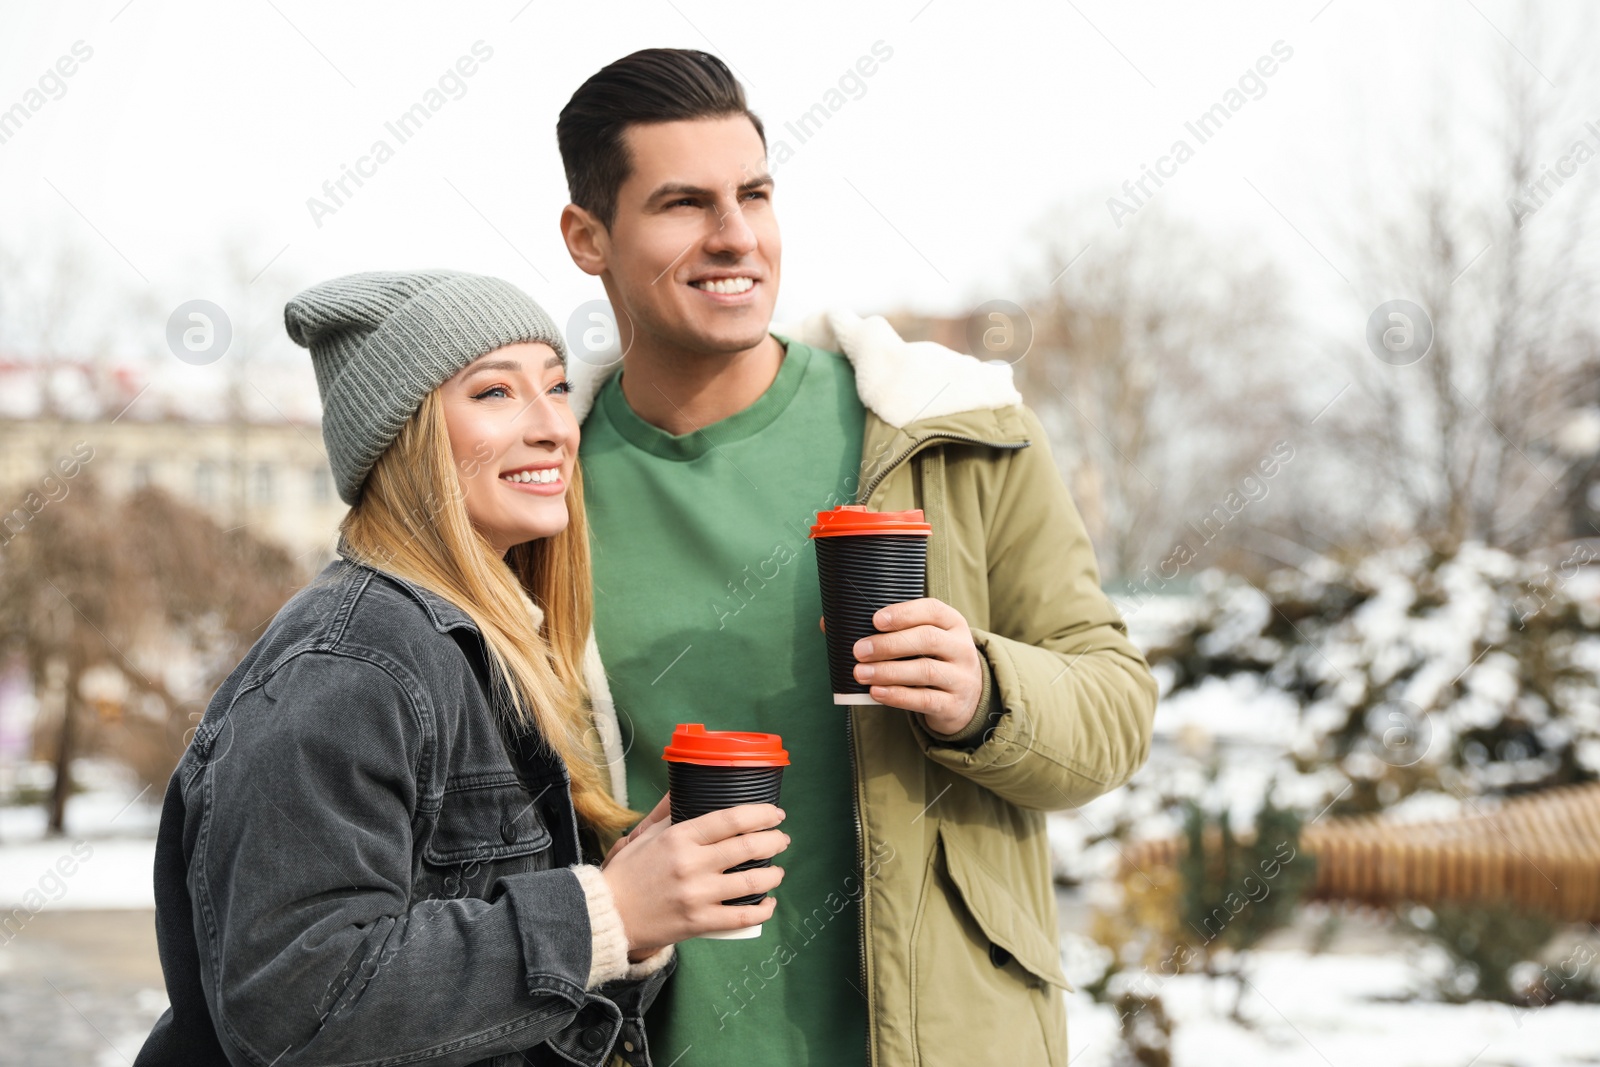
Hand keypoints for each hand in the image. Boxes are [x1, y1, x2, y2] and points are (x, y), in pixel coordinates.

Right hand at [600, 802, 788, 957]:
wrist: (608, 913)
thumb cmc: (628, 873)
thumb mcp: (647, 835)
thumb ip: (671, 814)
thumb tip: (688, 789)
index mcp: (680, 838)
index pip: (731, 819)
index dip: (760, 814)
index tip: (775, 814)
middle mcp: (692, 864)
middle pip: (748, 847)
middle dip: (774, 841)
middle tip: (782, 839)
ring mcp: (697, 895)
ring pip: (752, 882)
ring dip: (773, 874)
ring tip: (777, 871)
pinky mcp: (699, 922)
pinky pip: (742, 917)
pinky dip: (762, 910)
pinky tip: (768, 904)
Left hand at [845, 597, 984, 734]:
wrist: (966, 699)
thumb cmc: (932, 660)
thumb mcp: (921, 641)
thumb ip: (884, 630)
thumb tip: (828, 624)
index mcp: (952, 624)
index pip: (932, 610)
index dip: (904, 613)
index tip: (875, 620)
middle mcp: (961, 648)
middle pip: (927, 639)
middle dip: (889, 644)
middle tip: (859, 650)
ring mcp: (960, 678)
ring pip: (925, 670)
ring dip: (888, 671)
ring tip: (860, 673)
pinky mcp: (953, 705)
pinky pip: (925, 699)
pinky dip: (898, 696)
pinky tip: (876, 693)